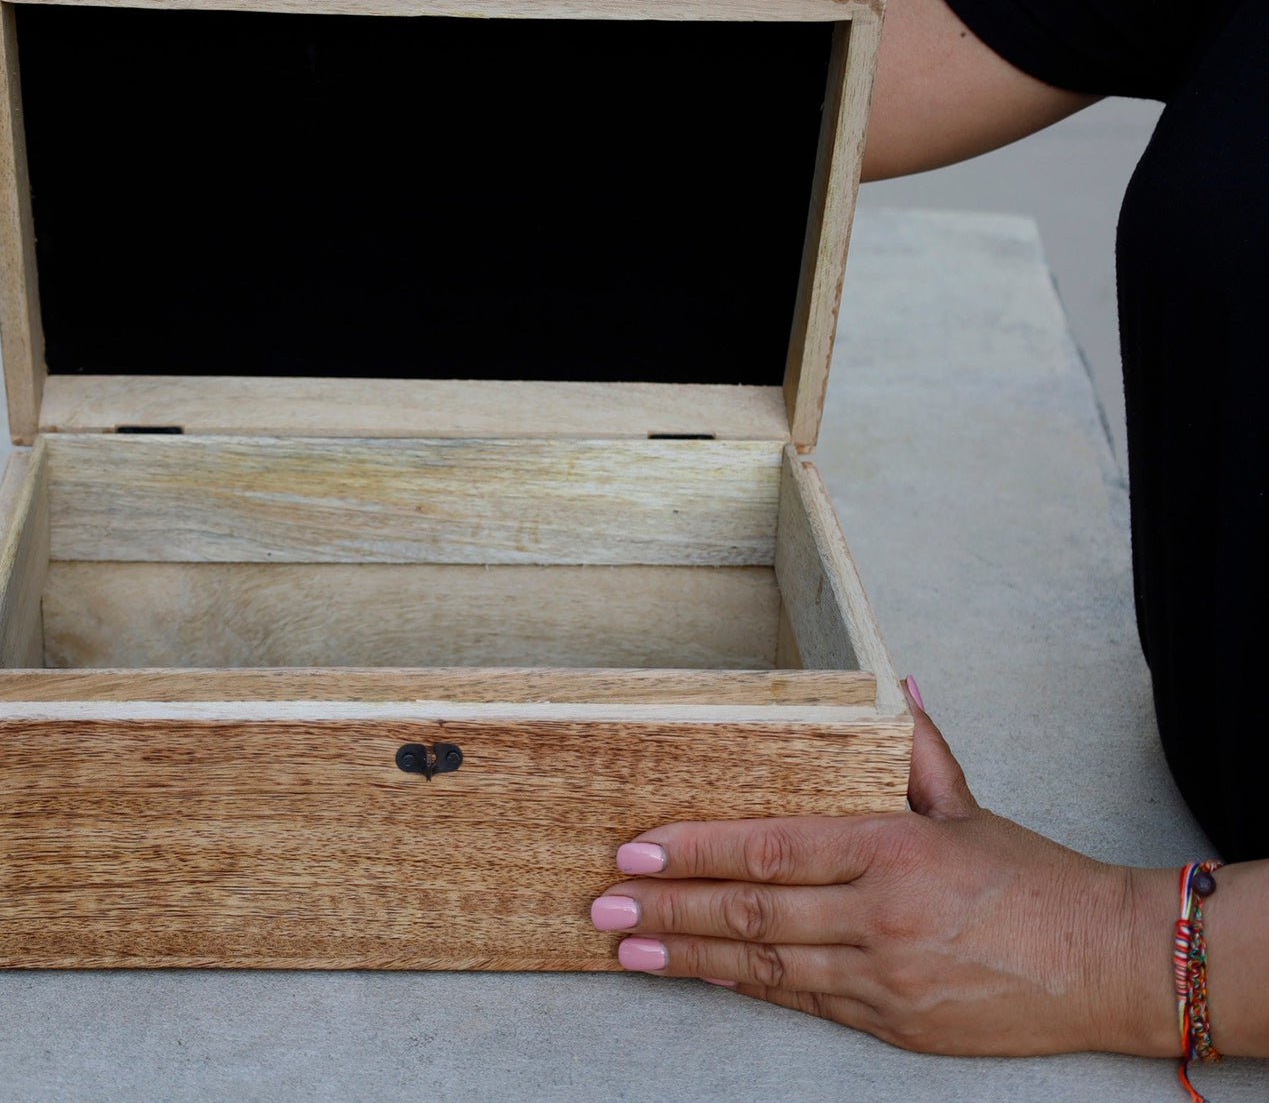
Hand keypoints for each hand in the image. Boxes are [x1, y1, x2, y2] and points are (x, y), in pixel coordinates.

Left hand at [594, 687, 1181, 1056]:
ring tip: (628, 950)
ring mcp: (884, 979)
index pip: (772, 848)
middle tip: (605, 905)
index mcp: (893, 850)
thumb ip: (913, 747)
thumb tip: (890, 686)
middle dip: (668, 910)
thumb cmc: (1032, 878)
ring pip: (766, 966)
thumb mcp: (965, 803)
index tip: (638, 850)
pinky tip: (703, 978)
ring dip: (690, 959)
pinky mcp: (893, 1025)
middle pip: (753, 913)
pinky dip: (747, 987)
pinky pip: (803, 1000)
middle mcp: (881, 918)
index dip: (697, 851)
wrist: (1106, 965)